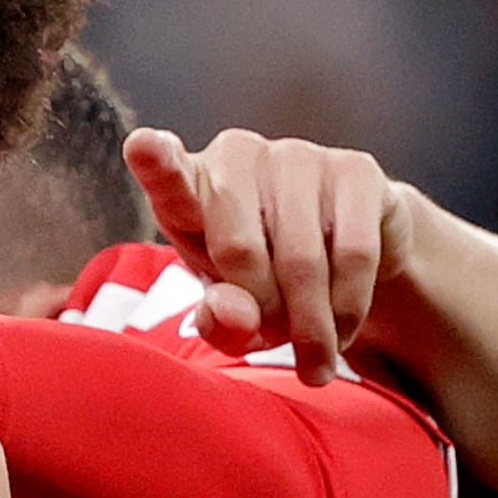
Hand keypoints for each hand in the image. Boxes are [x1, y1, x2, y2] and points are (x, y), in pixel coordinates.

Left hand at [122, 126, 410, 385]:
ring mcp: (296, 154)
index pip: (167, 176)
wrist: (342, 256)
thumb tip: (233, 311)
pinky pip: (353, 255)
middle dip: (262, 312)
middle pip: (238, 251)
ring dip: (310, 326)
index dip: (156, 163)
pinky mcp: (355, 168)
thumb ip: (219, 322)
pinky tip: (342, 326)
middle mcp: (237, 156)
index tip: (142, 147)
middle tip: (276, 336)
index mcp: (187, 187)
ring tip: (313, 350)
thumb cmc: (263, 279)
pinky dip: (348, 307)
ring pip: (301, 262)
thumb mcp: (230, 313)